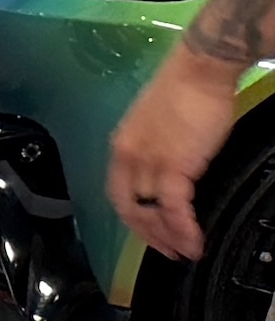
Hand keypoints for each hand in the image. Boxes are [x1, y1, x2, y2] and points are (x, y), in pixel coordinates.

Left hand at [110, 40, 239, 261]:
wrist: (201, 69)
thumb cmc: (187, 89)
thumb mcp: (161, 126)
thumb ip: (158, 151)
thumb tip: (171, 170)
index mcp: (121, 148)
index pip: (119, 194)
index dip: (133, 217)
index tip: (148, 231)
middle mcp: (129, 159)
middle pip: (131, 209)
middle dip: (149, 236)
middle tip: (167, 251)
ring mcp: (149, 164)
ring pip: (152, 213)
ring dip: (168, 237)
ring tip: (184, 252)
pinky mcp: (175, 167)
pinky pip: (174, 208)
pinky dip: (183, 228)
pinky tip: (192, 241)